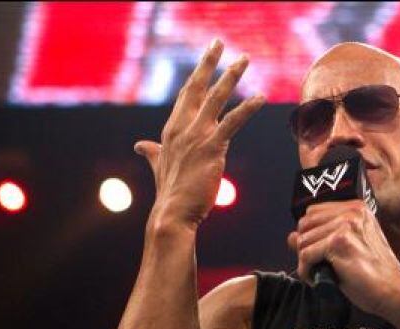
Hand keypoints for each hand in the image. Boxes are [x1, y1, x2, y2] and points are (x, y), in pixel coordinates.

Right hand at [136, 39, 265, 230]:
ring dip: (230, 76)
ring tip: (244, 60)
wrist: (172, 213)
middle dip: (209, 63)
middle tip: (220, 43)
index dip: (197, 75)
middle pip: (196, 87)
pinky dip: (247, 108)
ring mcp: (196, 137)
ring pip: (215, 99)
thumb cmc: (169, 192)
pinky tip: (260, 97)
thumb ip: (152, 153)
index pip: (185, 95)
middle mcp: (182, 128)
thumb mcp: (158, 166)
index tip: (207, 58)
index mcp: (171, 130)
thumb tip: (139, 146)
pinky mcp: (212, 148)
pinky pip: (232, 122)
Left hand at [287, 200, 399, 317]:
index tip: (318, 253)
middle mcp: (351, 211)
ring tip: (320, 274)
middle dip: (305, 248)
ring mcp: (346, 225)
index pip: (312, 213)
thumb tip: (290, 236)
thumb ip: (320, 238)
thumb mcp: (346, 249)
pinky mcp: (339, 242)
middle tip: (317, 266)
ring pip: (302, 241)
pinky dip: (306, 271)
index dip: (310, 235)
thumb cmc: (373, 273)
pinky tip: (318, 279)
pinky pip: (305, 255)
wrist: (394, 291)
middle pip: (304, 225)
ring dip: (305, 262)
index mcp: (356, 208)